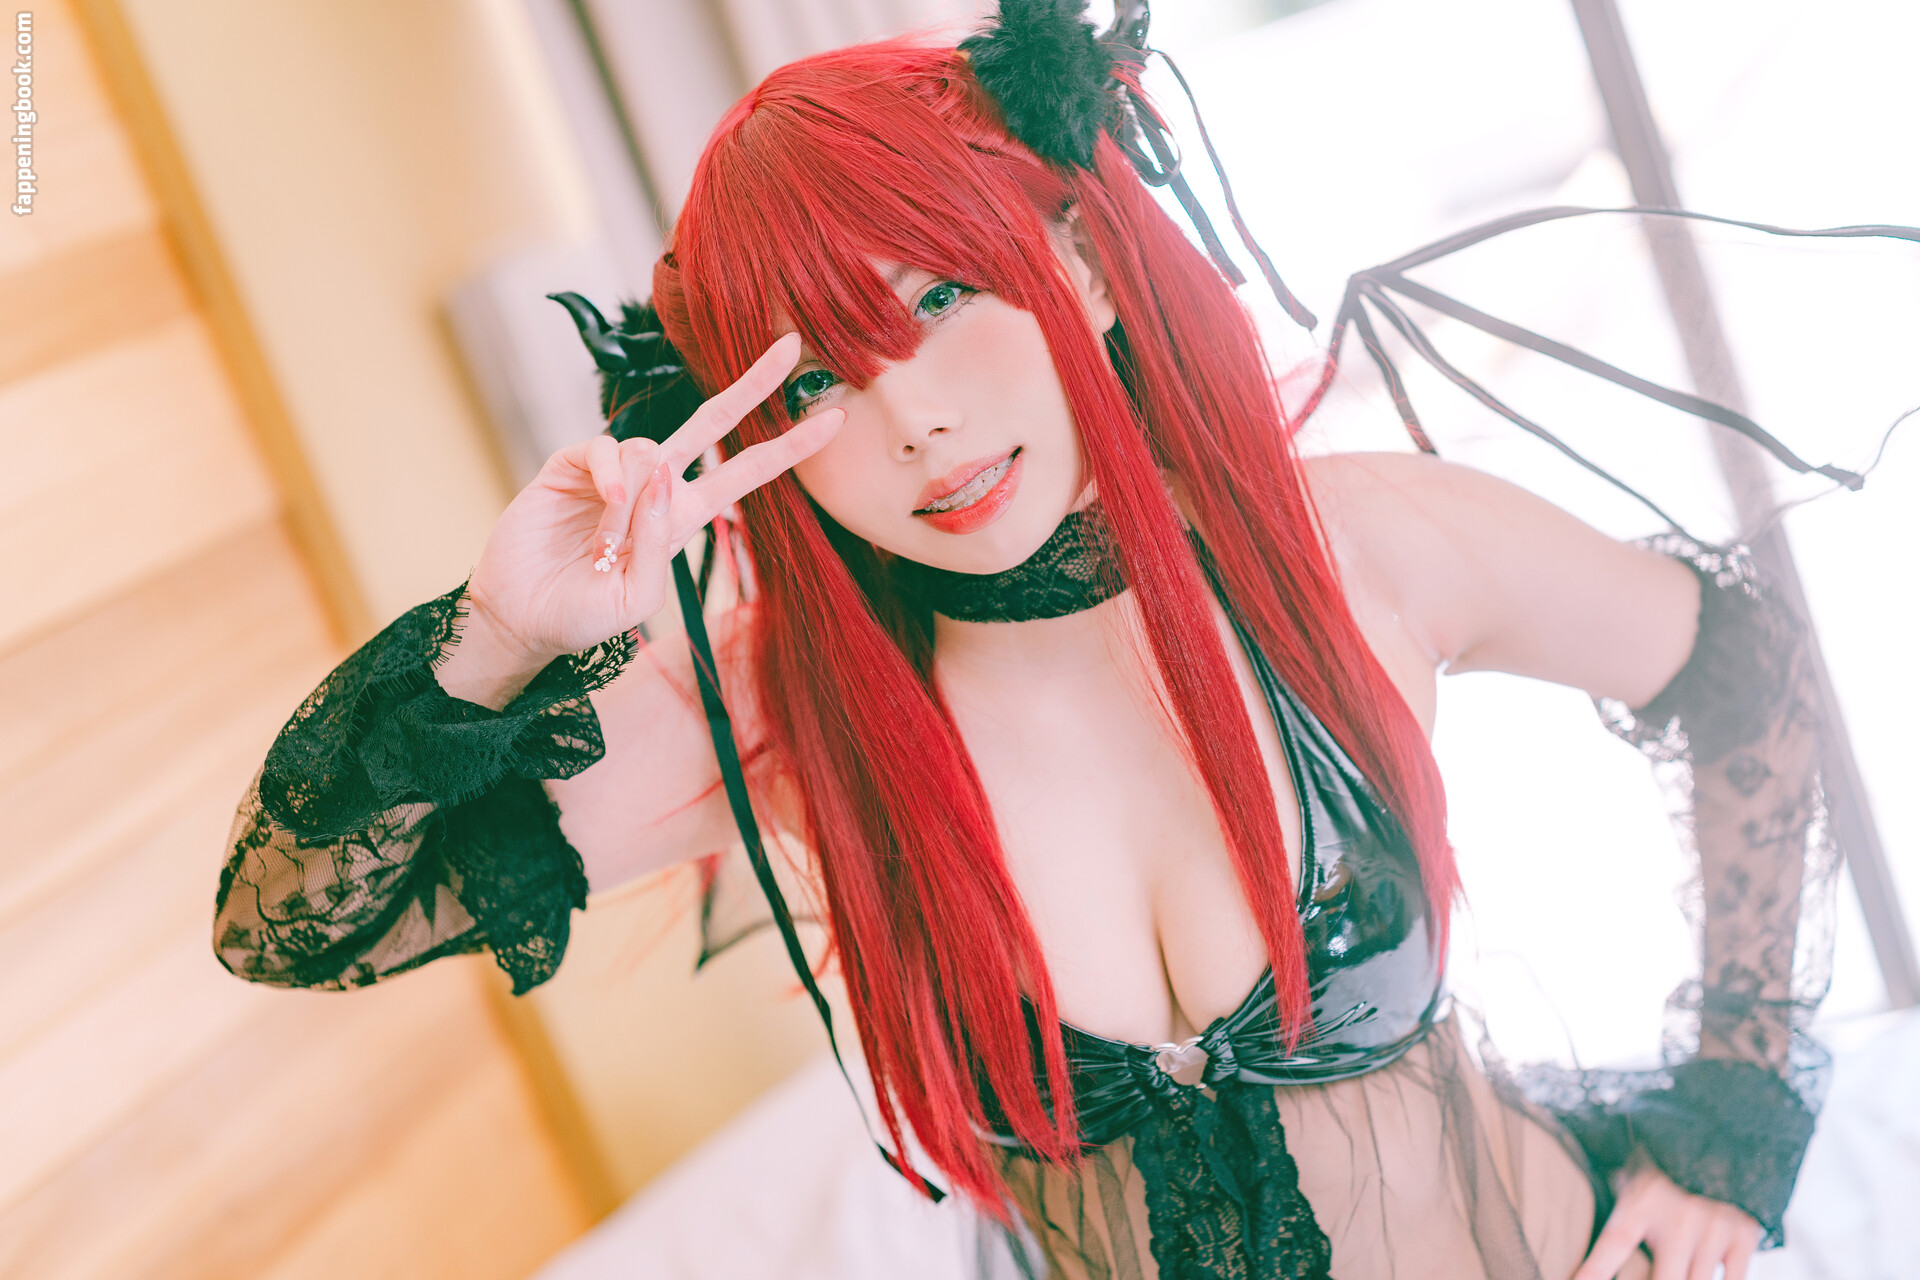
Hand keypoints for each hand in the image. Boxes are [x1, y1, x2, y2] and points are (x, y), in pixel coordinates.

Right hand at [463, 332, 843, 667]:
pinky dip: (608, 475)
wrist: (521, 619)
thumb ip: (656, 541)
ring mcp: (615, 472)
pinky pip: (605, 448)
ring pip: (651, 446)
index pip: (747, 472)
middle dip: (752, 385)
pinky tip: (599, 504)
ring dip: (635, 498)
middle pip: (714, 422)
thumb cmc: (583, 616)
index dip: (789, 447)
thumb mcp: (637, 597)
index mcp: (684, 517)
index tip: (834, 420)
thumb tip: (661, 474)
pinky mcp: (571, 466)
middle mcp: (656, 487)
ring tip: (604, 545)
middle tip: (789, 347)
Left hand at [1572, 1161, 1760, 1279]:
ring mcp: (1713, 1226)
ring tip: (1678, 1263)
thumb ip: (1620, 1221)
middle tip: (1655, 1275)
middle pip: (1664, 1279)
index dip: (1594, 1270)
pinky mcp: (1743, 1235)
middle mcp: (1678, 1215)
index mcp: (1642, 1202)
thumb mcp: (1634, 1191)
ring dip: (1687, 1279)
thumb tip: (1583, 1247)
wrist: (1722, 1153)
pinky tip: (1705, 1270)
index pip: (1614, 1244)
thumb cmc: (1665, 1184)